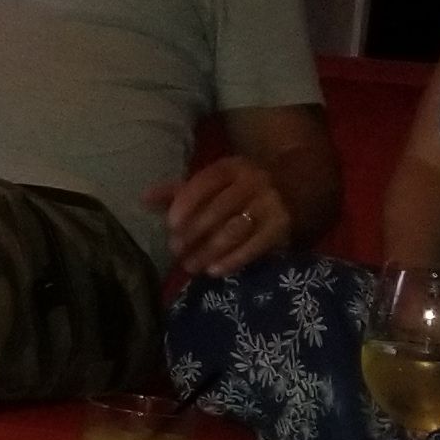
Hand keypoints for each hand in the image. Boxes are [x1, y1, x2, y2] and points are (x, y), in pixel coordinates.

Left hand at [150, 155, 294, 277]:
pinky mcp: (281, 226)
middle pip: (219, 209)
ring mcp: (270, 204)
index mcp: (232, 168)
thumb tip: (144, 199)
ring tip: (190, 266)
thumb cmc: (240, 188)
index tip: (170, 224)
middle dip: (194, 232)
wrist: (295, 188)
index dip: (187, 203)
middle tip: (175, 250)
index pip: (205, 182)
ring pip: (235, 230)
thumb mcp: (214, 183)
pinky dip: (233, 260)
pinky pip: (255, 246)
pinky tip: (214, 271)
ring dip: (210, 250)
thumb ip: (179, 191)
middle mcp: (253, 182)